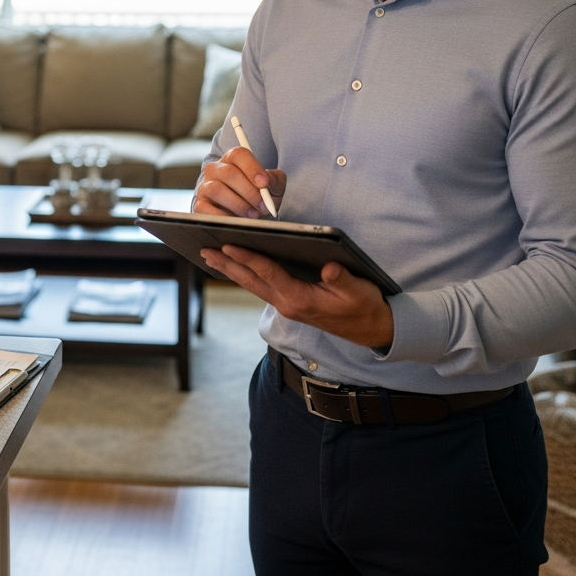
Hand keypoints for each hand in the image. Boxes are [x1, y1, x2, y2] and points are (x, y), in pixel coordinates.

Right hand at [194, 146, 285, 217]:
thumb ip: (274, 179)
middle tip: (262, 205)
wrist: (245, 212)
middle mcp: (215, 169)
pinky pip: (207, 209)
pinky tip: (237, 221)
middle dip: (249, 191)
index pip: (239, 155)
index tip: (264, 183)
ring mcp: (205, 185)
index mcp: (233, 159)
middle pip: (229, 173)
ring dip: (238, 204)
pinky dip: (224, 216)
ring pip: (217, 190)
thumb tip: (267, 180)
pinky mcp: (199, 204)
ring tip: (252, 214)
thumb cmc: (258, 194)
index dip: (252, 168)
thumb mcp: (272, 185)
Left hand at [200, 244, 393, 348]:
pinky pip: (261, 286)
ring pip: (252, 284)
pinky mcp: (289, 302)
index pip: (268, 274)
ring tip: (210, 255)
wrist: (372, 329)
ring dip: (231, 270)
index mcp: (300, 299)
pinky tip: (235, 266)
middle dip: (227, 264)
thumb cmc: (364, 307)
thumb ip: (341, 280)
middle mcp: (287, 303)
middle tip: (203, 249)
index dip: (248, 258)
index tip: (227, 245)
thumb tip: (329, 268)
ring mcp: (286, 305)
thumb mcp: (358, 291)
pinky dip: (245, 274)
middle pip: (251, 280)